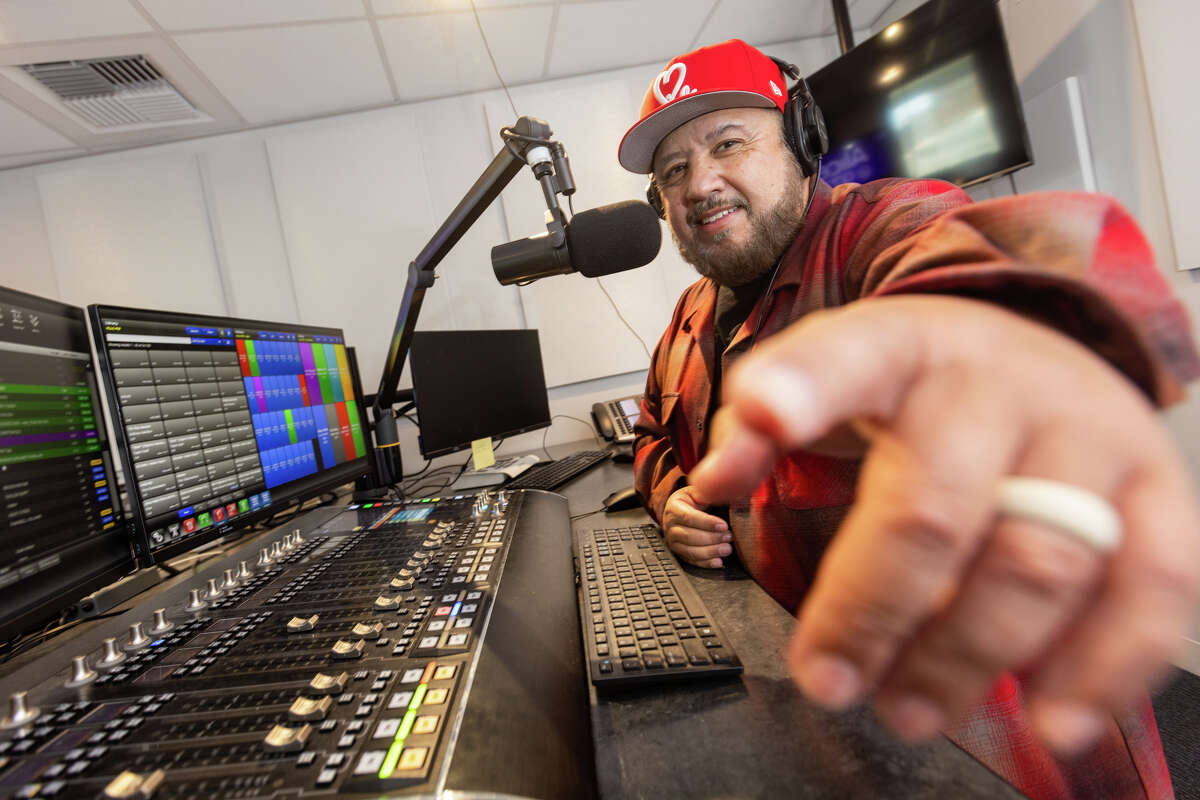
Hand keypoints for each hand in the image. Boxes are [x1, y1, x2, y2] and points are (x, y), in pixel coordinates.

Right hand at [662, 484, 732, 567]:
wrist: (680, 510)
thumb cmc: (691, 500)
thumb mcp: (697, 492)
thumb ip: (707, 492)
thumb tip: (725, 490)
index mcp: (674, 508)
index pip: (689, 517)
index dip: (707, 523)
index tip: (723, 525)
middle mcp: (670, 526)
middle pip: (689, 536)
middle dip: (711, 538)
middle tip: (729, 537)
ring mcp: (673, 541)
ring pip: (690, 551)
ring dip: (710, 552)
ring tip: (727, 549)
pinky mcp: (679, 553)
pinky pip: (691, 561)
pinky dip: (705, 563)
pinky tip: (718, 562)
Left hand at [690, 295, 1199, 752]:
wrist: (1042, 348)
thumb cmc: (926, 383)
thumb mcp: (841, 370)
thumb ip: (769, 419)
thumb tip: (715, 481)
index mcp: (904, 348)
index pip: (852, 355)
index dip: (806, 386)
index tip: (766, 413)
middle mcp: (1001, 386)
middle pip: (935, 504)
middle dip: (873, 609)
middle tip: (831, 679)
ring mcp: (1089, 437)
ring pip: (1038, 561)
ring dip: (968, 656)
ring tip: (911, 709)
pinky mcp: (1159, 493)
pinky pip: (1151, 590)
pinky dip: (1102, 669)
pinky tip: (1049, 718)